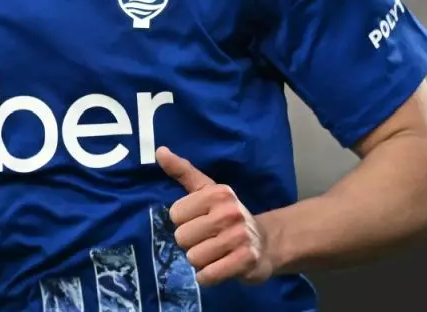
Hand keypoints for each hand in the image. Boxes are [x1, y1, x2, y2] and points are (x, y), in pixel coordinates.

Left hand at [156, 146, 273, 285]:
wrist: (266, 243)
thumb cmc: (227, 215)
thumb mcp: (207, 190)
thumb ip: (182, 171)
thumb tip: (159, 151)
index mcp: (218, 193)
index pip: (175, 214)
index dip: (184, 221)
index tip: (200, 220)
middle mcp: (230, 212)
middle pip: (182, 237)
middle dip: (191, 243)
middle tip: (209, 239)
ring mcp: (239, 237)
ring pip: (194, 257)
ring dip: (200, 261)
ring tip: (215, 253)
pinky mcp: (245, 261)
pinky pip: (208, 275)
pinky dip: (208, 277)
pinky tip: (218, 267)